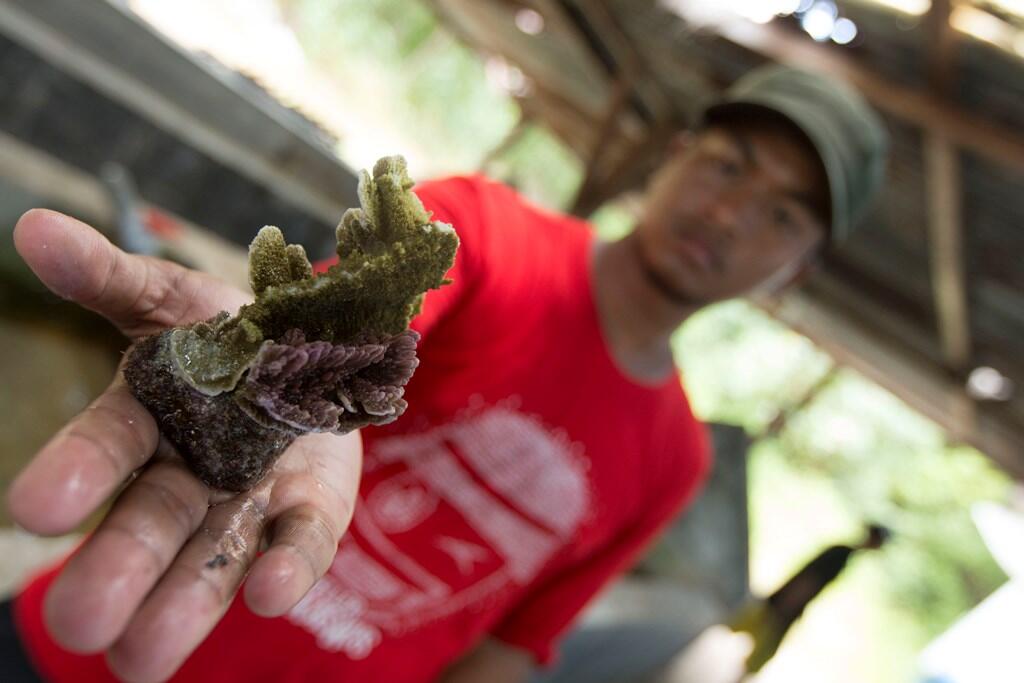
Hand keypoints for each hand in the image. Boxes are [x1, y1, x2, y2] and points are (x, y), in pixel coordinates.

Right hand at [8, 210, 360, 681]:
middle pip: (152, 521)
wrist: (322, 351)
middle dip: (117, 568)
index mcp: (154, 416)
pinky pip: (299, 540)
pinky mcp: (310, 510)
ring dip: (182, 603)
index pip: (109, 444)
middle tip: (77, 622)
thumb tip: (33, 228)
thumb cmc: (237, 333)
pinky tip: (272, 594)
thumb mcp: (180, 299)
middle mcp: (193, 470)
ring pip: (213, 554)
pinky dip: (286, 565)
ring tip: (140, 660)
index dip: (76, 470)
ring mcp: (253, 498)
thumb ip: (113, 277)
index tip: (36, 507)